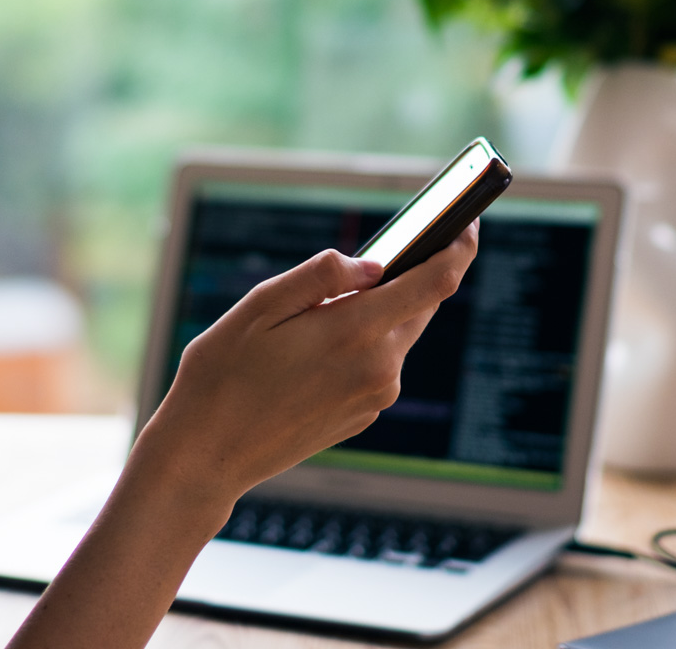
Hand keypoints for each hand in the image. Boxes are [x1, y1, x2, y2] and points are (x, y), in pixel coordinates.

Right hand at [131, 220, 479, 512]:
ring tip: (328, 302)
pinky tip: (317, 347)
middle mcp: (379, 369)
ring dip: (376, 312)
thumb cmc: (223, 374)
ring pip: (395, 335)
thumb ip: (322, 276)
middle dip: (412, 274)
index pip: (435, 281)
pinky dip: (360, 345)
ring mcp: (373, 399)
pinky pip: (375, 366)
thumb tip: (373, 264)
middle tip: (392, 246)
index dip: (459, 245)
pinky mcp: (362, 417)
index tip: (468, 220)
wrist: (206, 455)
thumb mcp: (261, 306)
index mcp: (357, 332)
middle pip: (419, 306)